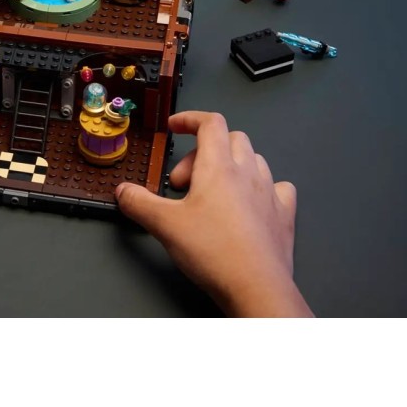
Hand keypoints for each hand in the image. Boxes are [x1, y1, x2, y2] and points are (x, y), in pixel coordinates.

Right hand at [115, 110, 312, 316]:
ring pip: (255, 159)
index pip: (210, 123)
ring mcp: (270, 193)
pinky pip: (278, 187)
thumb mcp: (164, 225)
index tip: (174, 128)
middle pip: (232, 138)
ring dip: (232, 165)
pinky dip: (262, 187)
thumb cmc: (213, 251)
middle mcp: (248, 173)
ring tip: (212, 192)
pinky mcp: (283, 216)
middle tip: (183, 181)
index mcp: (219, 167)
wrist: (256, 288)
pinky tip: (250, 203)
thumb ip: (138, 203)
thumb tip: (123, 191)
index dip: (190, 119)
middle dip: (204, 151)